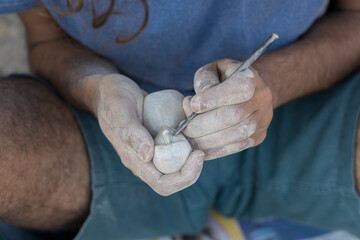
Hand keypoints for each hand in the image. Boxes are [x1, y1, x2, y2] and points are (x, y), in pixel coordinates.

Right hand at [92, 74, 203, 195]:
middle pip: (174, 179)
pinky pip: (178, 148)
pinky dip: (189, 141)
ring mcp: (153, 150)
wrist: (110, 90)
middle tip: (202, 150)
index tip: (197, 155)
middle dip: (192, 170)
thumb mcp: (119, 111)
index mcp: (134, 160)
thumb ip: (130, 132)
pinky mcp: (159, 139)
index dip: (183, 177)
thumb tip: (146, 155)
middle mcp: (145, 160)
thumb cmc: (112, 99)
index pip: (162, 184)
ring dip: (192, 157)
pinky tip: (194, 126)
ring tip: (201, 137)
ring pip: (178, 165)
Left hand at [182, 59, 272, 159]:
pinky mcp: (257, 137)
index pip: (238, 89)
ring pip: (236, 134)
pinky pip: (236, 147)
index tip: (193, 104)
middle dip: (205, 124)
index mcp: (251, 77)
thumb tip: (196, 104)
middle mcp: (261, 99)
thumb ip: (204, 81)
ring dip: (208, 140)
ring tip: (188, 139)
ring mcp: (262, 120)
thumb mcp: (211, 71)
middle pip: (234, 115)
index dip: (214, 98)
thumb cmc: (223, 79)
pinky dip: (214, 150)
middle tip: (184, 128)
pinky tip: (198, 149)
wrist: (248, 91)